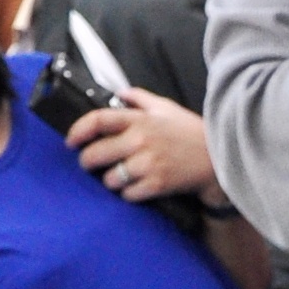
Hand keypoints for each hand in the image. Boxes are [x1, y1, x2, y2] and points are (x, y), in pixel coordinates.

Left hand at [68, 90, 219, 203]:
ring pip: (111, 178)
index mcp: (139, 119)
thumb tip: (119, 94)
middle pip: (97, 153)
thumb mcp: (166, 107)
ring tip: (117, 178)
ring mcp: (148, 164)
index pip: (98, 120)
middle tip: (89, 164)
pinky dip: (128, 194)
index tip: (71, 141)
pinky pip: (129, 193)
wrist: (218, 158)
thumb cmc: (191, 132)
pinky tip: (134, 189)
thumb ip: (140, 98)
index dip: (78, 130)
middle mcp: (140, 140)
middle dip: (88, 161)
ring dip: (110, 180)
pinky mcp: (157, 184)